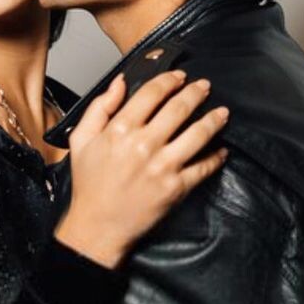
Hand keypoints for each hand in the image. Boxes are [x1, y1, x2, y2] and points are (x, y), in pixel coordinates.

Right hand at [54, 70, 229, 267]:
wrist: (97, 227)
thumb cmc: (90, 186)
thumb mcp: (81, 141)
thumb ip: (99, 108)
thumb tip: (120, 83)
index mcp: (120, 130)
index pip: (152, 93)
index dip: (169, 80)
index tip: (179, 76)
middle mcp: (144, 145)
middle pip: (179, 108)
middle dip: (196, 93)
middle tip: (205, 87)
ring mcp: (162, 166)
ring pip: (198, 134)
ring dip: (214, 119)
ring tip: (222, 113)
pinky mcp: (175, 187)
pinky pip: (203, 167)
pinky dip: (216, 157)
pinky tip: (221, 150)